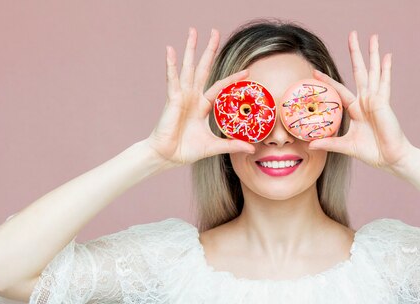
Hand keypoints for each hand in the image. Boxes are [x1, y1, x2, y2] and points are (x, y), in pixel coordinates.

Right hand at [145, 27, 255, 166]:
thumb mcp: (214, 146)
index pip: (220, 87)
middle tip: (215, 31)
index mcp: (202, 106)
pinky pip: (172, 79)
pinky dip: (171, 64)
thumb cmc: (187, 150)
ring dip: (190, 49)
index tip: (247, 71)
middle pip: (203, 68)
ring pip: (188, 68)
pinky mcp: (172, 99)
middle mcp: (192, 97)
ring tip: (193, 31)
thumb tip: (252, 149)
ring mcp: (182, 96)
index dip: (232, 79)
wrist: (168, 156)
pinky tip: (171, 50)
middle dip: (208, 51)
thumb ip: (232, 144)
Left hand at [308, 31, 417, 173]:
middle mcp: (366, 101)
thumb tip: (310, 145)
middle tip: (352, 34)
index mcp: (356, 109)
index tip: (315, 72)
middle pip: (359, 72)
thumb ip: (329, 143)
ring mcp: (376, 100)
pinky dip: (386, 69)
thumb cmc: (371, 152)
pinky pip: (384, 83)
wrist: (390, 158)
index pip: (339, 90)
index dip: (328, 81)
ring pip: (372, 72)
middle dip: (355, 54)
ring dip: (372, 54)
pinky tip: (387, 55)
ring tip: (372, 37)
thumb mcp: (346, 146)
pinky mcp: (383, 103)